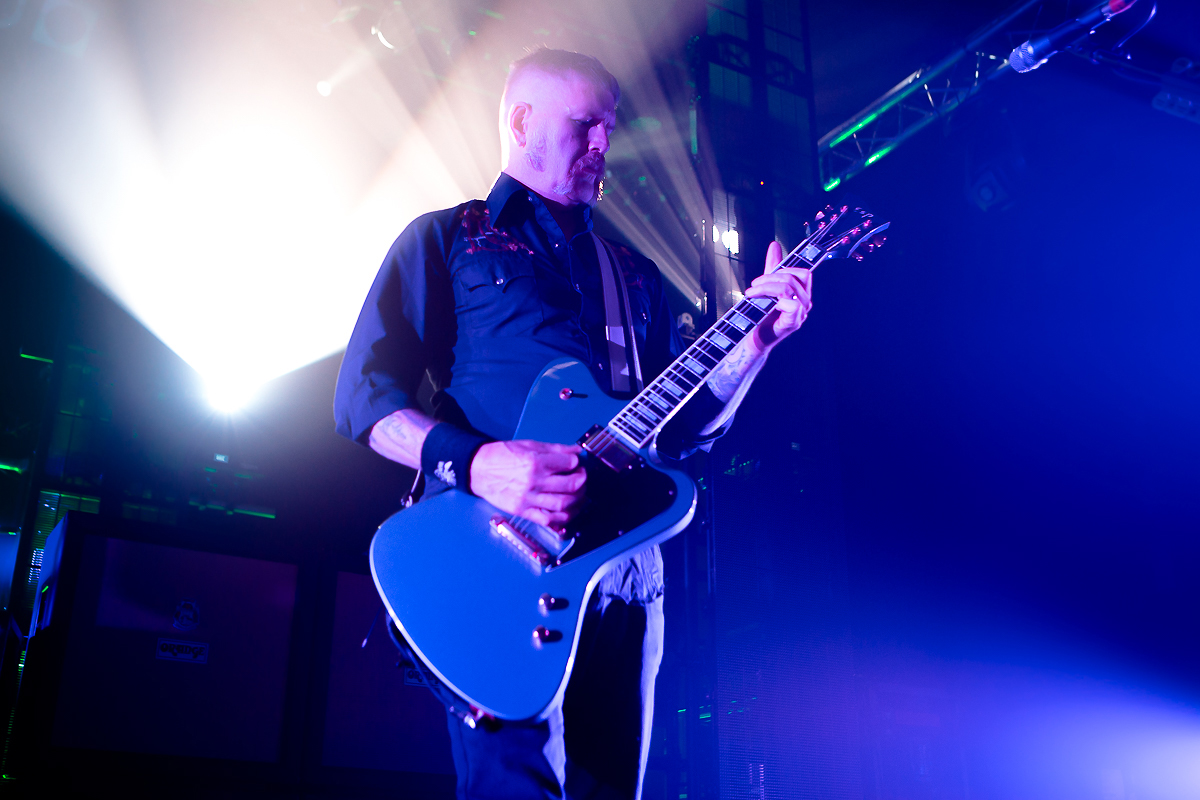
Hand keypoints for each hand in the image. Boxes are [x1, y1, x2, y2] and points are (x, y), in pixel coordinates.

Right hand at [470, 440, 586, 527]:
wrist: (478, 470)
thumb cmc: (502, 456)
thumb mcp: (529, 445)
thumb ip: (555, 449)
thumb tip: (576, 451)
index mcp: (536, 462)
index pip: (569, 463)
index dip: (577, 463)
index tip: (576, 463)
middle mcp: (534, 481)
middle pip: (571, 485)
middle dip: (582, 481)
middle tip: (581, 478)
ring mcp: (529, 499)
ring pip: (563, 504)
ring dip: (578, 500)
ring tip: (579, 495)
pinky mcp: (523, 511)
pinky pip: (548, 519)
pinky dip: (563, 518)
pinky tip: (568, 511)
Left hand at [744, 240, 812, 350]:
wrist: (753, 338)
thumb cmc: (760, 314)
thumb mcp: (766, 287)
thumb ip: (772, 268)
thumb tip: (774, 245)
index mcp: (801, 293)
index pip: (804, 273)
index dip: (787, 268)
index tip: (768, 271)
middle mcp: (805, 302)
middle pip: (795, 278)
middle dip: (771, 277)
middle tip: (754, 284)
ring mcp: (801, 313)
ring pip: (789, 288)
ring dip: (766, 287)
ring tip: (751, 293)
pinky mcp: (794, 322)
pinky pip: (791, 304)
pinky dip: (774, 300)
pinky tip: (761, 304)